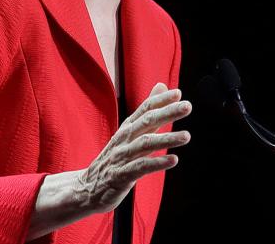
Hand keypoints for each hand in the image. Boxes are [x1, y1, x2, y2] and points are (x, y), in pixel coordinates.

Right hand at [73, 82, 191, 213]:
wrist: (87, 188)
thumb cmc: (113, 159)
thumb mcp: (129, 133)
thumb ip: (148, 112)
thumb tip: (162, 85)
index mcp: (127, 128)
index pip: (144, 109)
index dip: (160, 100)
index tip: (178, 94)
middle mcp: (124, 139)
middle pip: (146, 122)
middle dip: (167, 113)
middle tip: (187, 106)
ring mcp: (121, 157)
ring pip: (145, 144)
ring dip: (166, 139)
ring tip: (186, 136)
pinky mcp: (120, 176)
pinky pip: (140, 167)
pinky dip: (156, 163)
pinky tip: (172, 160)